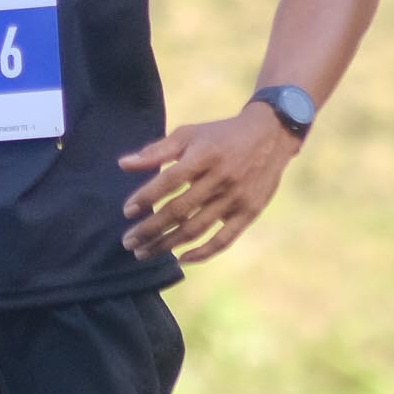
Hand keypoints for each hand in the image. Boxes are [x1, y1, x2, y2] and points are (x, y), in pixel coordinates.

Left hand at [118, 103, 297, 266]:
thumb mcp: (189, 134)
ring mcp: (237, 198)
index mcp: (205, 155)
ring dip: (167, 244)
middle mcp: (221, 178)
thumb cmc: (220, 135)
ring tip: (144, 252)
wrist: (271, 135)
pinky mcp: (249, 212)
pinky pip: (223, 240)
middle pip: (179, 210)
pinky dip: (202, 253)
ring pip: (196, 228)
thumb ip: (156, 151)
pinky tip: (180, 259)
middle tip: (128, 242)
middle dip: (150, 229)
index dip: (146, 197)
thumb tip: (123, 164)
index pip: (170, 181)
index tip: (127, 211)